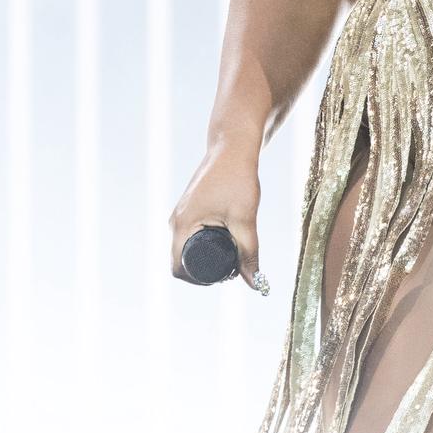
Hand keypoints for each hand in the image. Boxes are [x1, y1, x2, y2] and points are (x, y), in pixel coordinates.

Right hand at [169, 143, 267, 291]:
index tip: (222, 278)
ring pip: (187, 247)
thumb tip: (256, 284)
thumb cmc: (238, 179)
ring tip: (232, 256)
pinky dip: (205, 244)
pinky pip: (191, 235)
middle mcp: (176, 221)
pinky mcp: (190, 208)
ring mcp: (181, 214)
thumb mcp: (245, 220)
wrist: (233, 148)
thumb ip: (250, 253)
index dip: (198, 281)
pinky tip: (225, 244)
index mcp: (182, 225)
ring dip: (206, 257)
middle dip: (204, 271)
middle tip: (232, 270)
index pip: (178, 268)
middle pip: (182, 260)